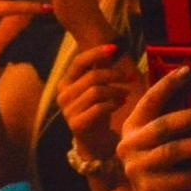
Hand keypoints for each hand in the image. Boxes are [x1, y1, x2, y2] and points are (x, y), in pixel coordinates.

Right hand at [56, 44, 140, 166]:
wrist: (94, 142)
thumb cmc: (98, 111)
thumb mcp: (99, 87)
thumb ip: (101, 69)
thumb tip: (111, 47)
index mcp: (65, 83)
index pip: (78, 61)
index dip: (96, 53)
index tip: (115, 48)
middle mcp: (63, 96)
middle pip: (92, 76)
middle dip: (114, 74)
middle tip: (128, 78)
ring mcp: (68, 111)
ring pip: (97, 91)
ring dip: (116, 90)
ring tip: (125, 94)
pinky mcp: (76, 124)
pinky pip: (99, 108)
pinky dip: (113, 104)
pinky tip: (120, 104)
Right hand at [117, 68, 190, 190]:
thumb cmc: (171, 169)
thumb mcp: (170, 143)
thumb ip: (181, 122)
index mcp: (132, 129)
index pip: (148, 102)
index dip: (167, 85)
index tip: (189, 71)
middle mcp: (129, 147)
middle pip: (165, 125)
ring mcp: (139, 170)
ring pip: (177, 150)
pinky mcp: (154, 190)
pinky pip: (190, 177)